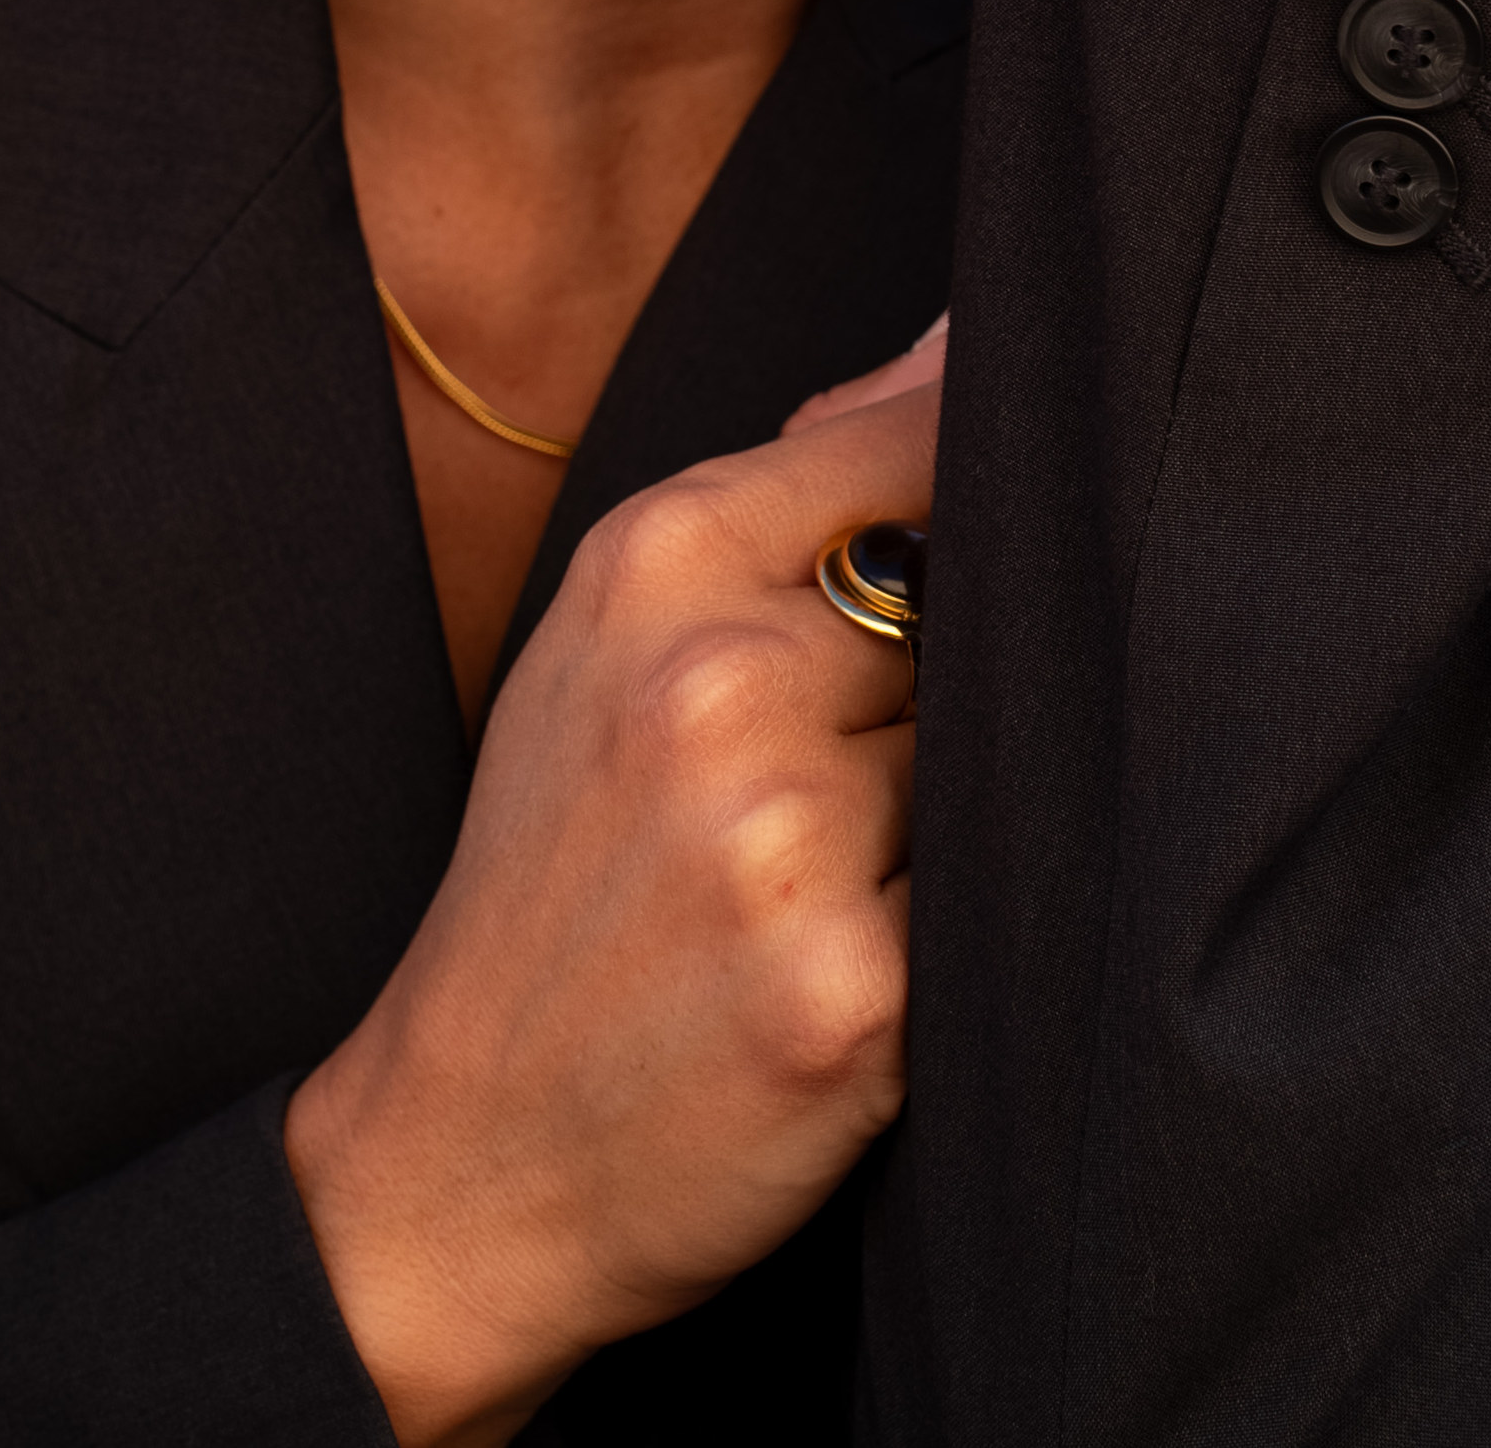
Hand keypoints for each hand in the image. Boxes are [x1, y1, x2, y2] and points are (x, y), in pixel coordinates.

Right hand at [284, 381, 936, 1445]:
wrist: (462, 1150)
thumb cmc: (559, 868)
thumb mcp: (616, 634)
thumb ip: (792, 481)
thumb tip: (961, 341)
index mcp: (657, 562)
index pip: (916, 443)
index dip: (997, 476)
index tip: (1029, 508)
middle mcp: (718, 680)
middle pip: (980, 602)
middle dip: (960, 679)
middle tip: (873, 763)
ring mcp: (787, 839)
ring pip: (997, 756)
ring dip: (962, 811)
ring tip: (844, 874)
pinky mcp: (857, 996)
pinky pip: (997, 906)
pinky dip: (962, 932)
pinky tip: (867, 960)